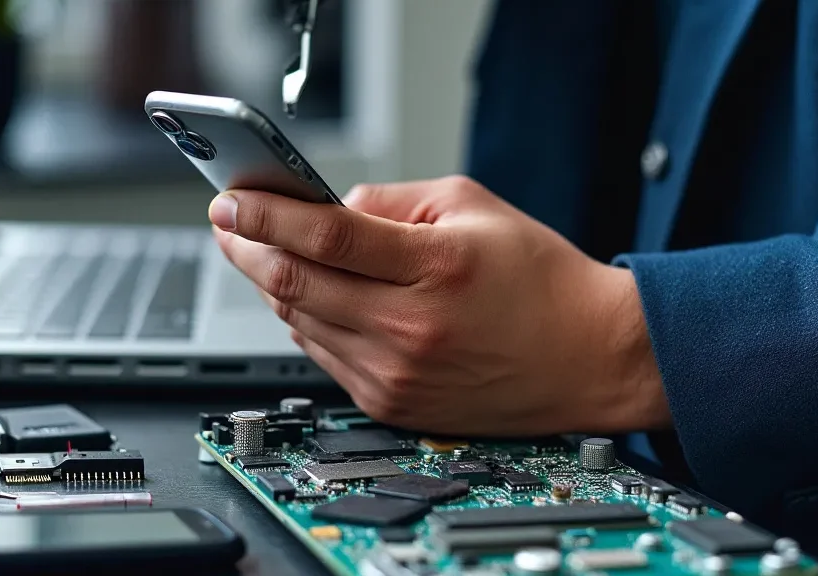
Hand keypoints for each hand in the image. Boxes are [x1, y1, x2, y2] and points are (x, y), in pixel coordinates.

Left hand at [209, 175, 669, 435]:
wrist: (588, 356)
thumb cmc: (540, 280)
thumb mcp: (472, 208)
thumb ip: (390, 202)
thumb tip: (328, 207)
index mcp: (435, 269)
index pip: (324, 237)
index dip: (265, 215)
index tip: (231, 200)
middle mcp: (410, 329)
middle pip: (295, 285)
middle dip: (247, 249)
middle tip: (229, 225)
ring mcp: (397, 375)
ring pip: (299, 324)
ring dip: (271, 286)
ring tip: (263, 254)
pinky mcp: (392, 402)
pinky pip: (323, 357)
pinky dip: (304, 322)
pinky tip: (308, 297)